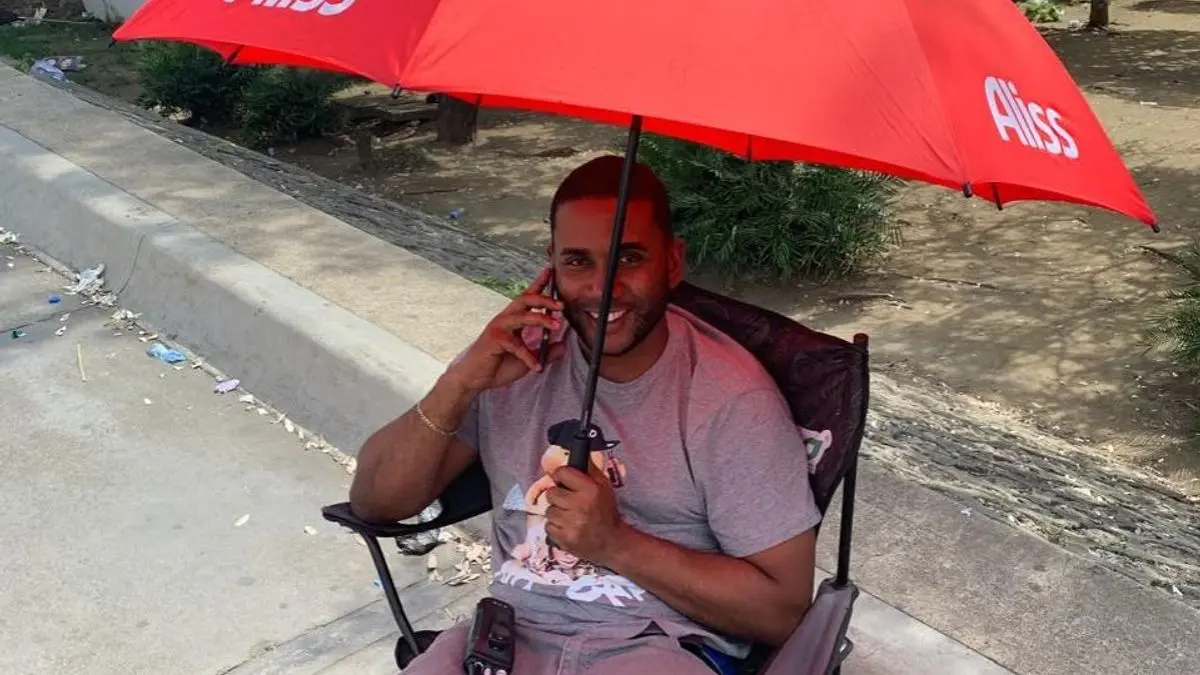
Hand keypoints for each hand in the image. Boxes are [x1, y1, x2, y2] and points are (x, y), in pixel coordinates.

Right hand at [444, 267, 565, 393]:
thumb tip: (563, 346)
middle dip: (544, 298)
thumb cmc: (498, 365)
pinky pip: (516, 345)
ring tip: (556, 325)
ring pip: (522, 316)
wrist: (474, 379)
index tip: (549, 271)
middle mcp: (506, 319)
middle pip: (525, 299)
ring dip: (541, 318)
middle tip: (561, 304)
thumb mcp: (529, 359)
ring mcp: (498, 327)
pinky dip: (529, 356)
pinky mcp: (494, 339)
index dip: (538, 283)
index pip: (527, 298)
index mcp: (513, 319)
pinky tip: (536, 366)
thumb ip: (545, 352)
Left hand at [544, 466, 629, 566]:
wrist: (612, 543)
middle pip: (551, 492)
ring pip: (548, 510)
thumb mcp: (604, 487)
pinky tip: (568, 527)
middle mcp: (579, 505)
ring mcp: (570, 523)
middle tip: (569, 502)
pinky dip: (556, 527)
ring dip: (557, 513)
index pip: (562, 473)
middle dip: (558, 496)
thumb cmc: (606, 512)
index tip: (564, 481)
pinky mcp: (563, 538)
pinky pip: (548, 526)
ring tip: (570, 516)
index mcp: (590, 489)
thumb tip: (578, 453)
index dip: (562, 476)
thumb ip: (589, 469)